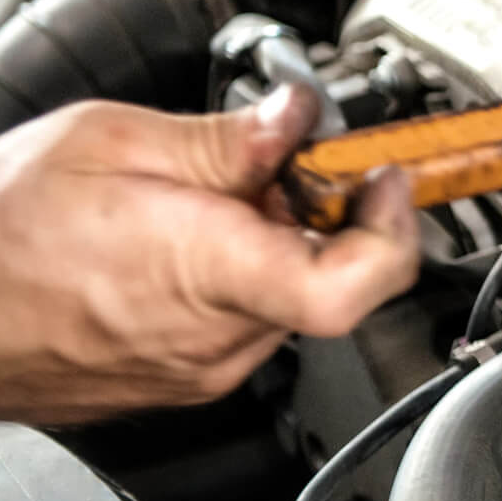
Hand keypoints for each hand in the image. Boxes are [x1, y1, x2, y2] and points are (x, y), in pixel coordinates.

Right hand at [0, 86, 417, 420]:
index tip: (383, 177)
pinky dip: (239, 276)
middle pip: (332, 278)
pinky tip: (181, 240)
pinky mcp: (179, 381)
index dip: (395, 227)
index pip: (361, 281)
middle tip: (280, 165)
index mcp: (212, 271)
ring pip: (287, 299)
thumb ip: (223, 137)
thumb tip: (296, 120)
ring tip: (208, 198)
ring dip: (277, 244)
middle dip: (323, 214)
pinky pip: (243, 323)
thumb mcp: (106, 141)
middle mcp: (218, 337)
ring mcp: (198, 368)